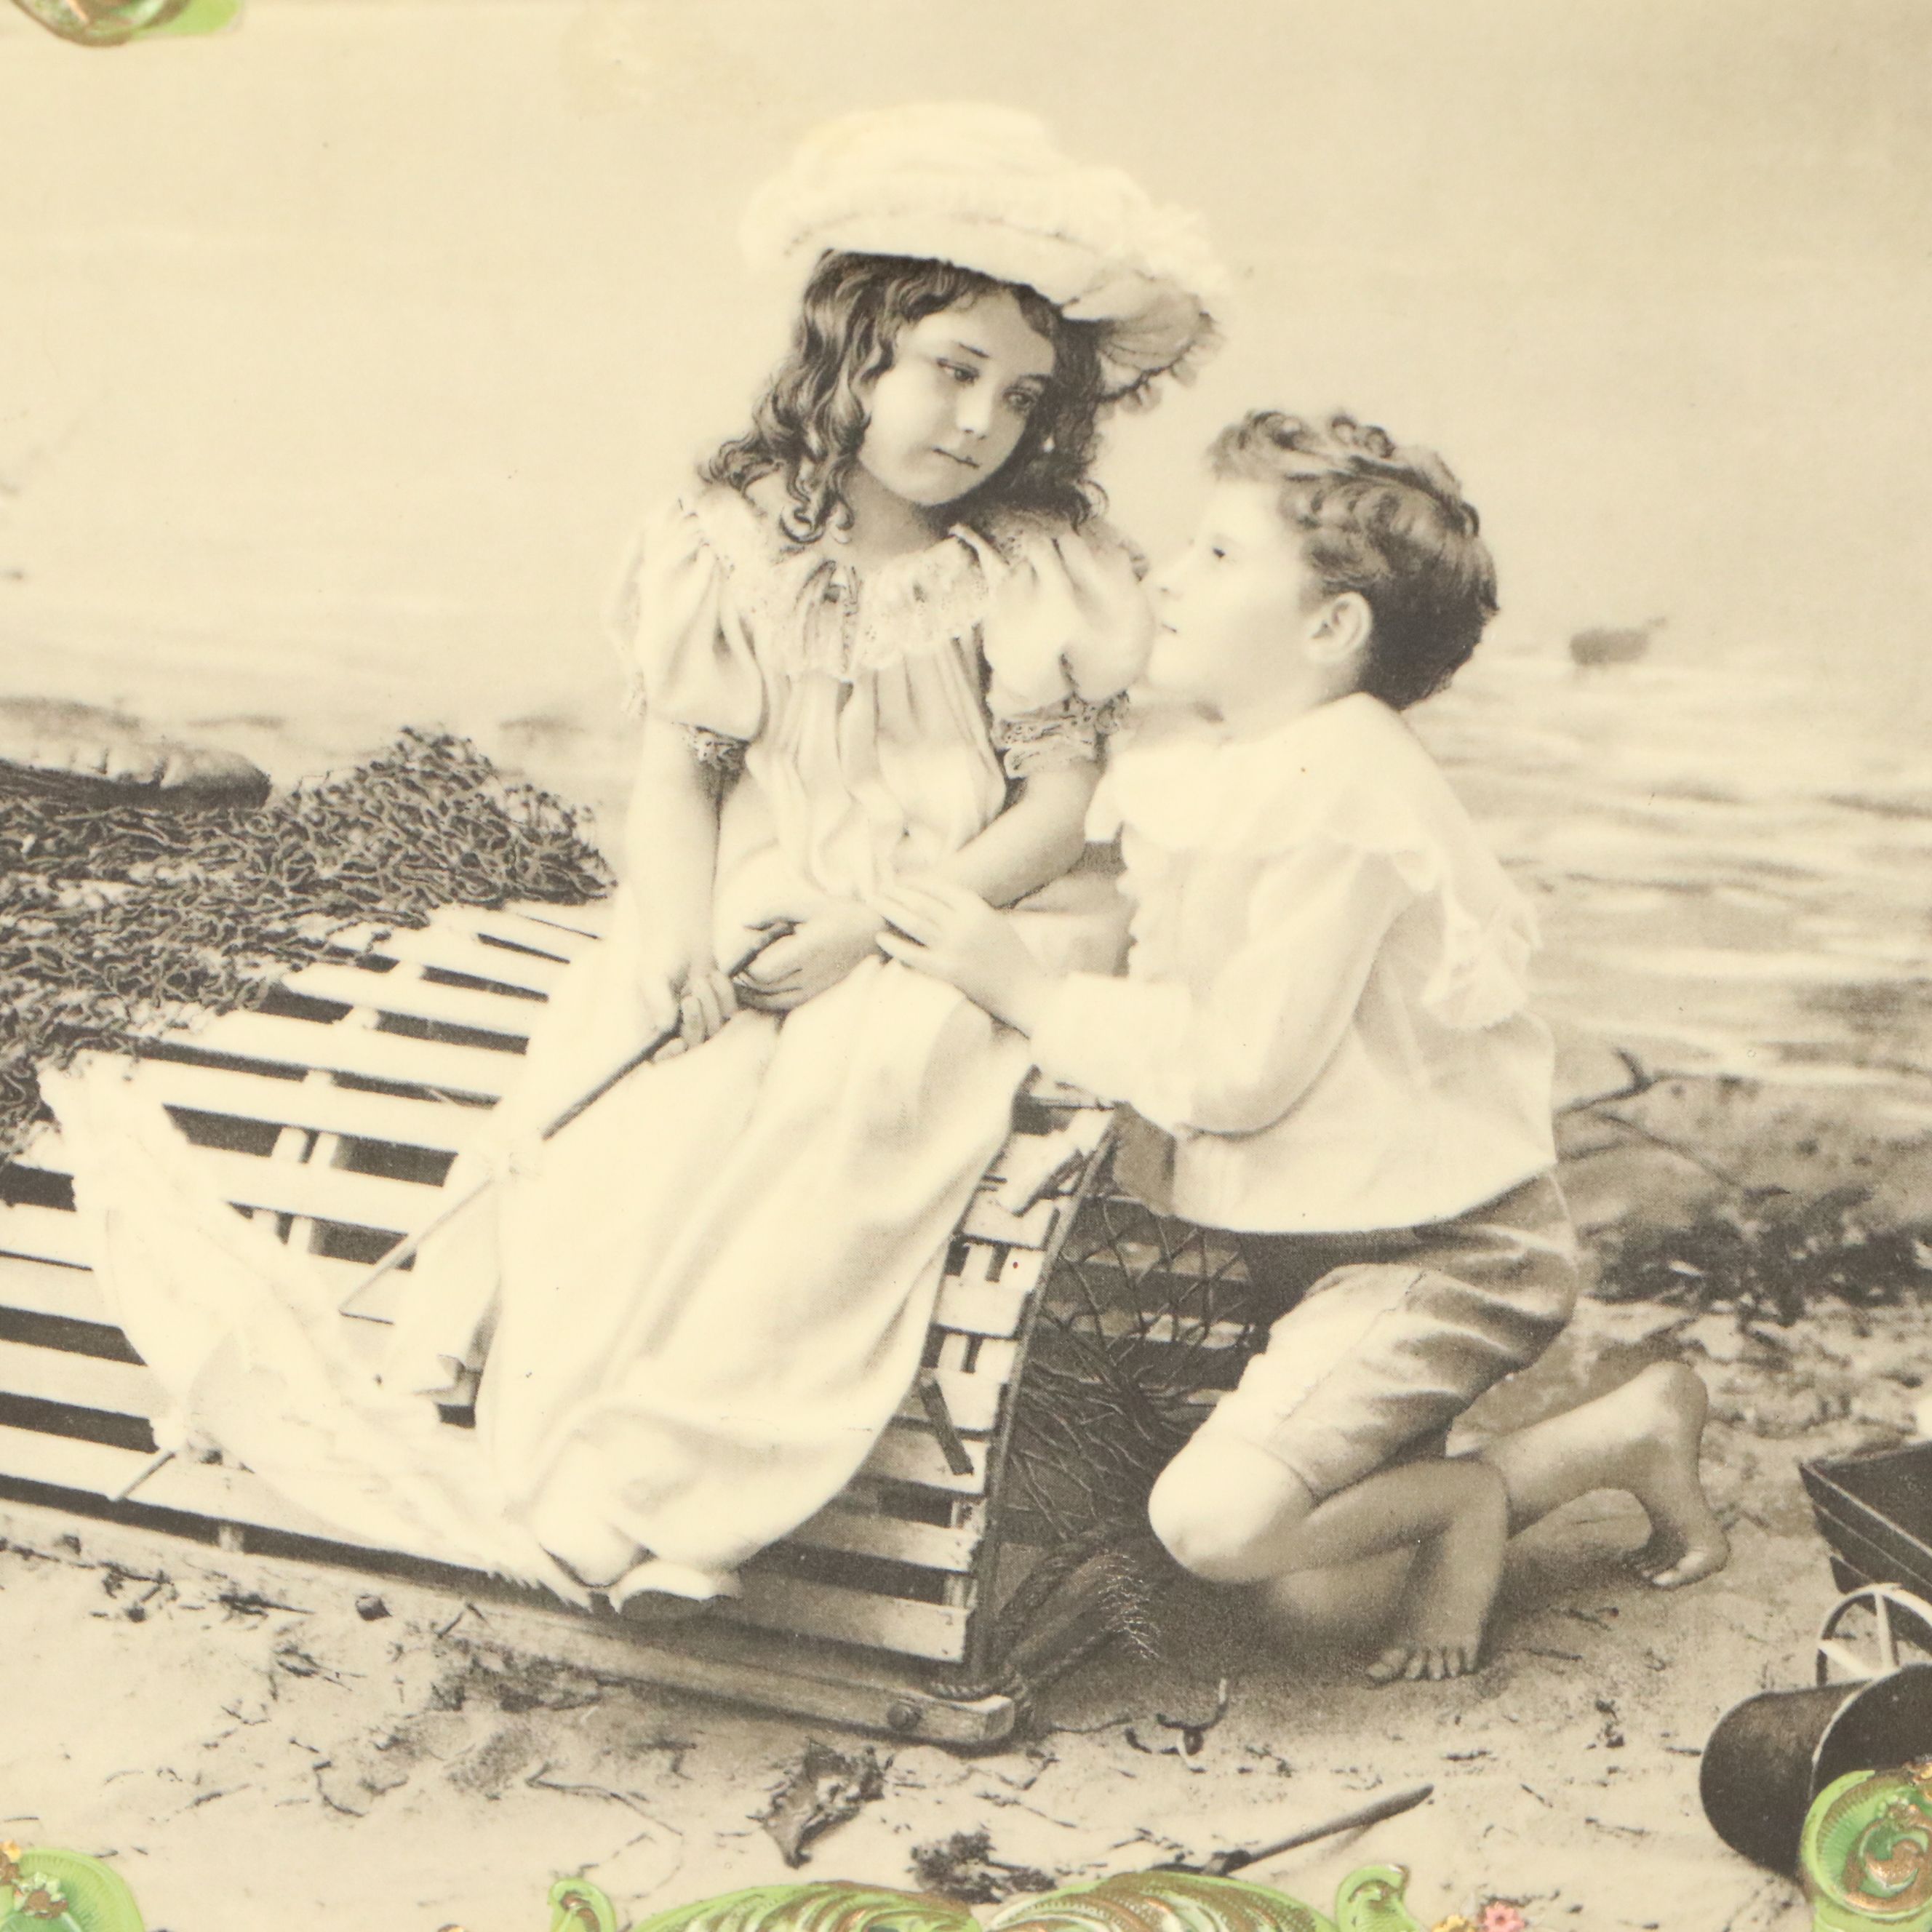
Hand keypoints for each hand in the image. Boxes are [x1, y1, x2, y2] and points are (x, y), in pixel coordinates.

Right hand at [635, 940, 737, 1057]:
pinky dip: (724, 992)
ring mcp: (702, 1020)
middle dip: (695, 1021)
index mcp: (655, 1025)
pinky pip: (730, 1012)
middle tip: (691, 996)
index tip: (679, 1043)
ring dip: (709, 1003)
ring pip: (714, 1029)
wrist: (683, 938)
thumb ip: (658, 1002)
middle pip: (693, 1043)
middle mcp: (678, 1028)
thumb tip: (665, 1027)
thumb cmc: (661, 957)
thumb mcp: (652, 977)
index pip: (659, 1056)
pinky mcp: (721, 1008)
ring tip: (700, 979)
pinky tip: (714, 975)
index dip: (669, 1055)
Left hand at [733, 902, 884, 1012]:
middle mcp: (812, 972)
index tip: (736, 958)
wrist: (874, 934)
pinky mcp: (818, 992)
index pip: (766, 970)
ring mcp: (816, 986)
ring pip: (774, 1000)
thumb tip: (744, 924)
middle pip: (766, 987)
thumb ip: (773, 912)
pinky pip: (786, 1004)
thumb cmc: (839, 914)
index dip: (745, 968)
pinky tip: (758, 992)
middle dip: (744, 981)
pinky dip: (767, 1001)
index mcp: (808, 948)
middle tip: (732, 970)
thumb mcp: (807, 905)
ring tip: (739, 982)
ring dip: (753, 993)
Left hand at [875, 878, 1050, 1031]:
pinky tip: (879, 936)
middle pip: (922, 902)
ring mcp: (954, 948)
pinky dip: (894, 944)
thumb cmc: (1011, 958)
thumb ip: (969, 910)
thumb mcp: (994, 923)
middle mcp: (964, 925)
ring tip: (875, 903)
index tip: (902, 880)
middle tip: (880, 889)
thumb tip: (936, 900)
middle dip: (898, 893)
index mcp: (978, 909)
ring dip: (891, 910)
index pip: (940, 888)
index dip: (917, 882)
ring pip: (914, 922)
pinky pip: (913, 955)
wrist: (1025, 991)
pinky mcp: (947, 971)